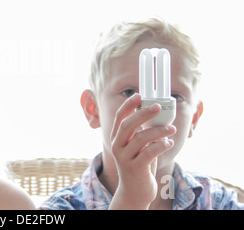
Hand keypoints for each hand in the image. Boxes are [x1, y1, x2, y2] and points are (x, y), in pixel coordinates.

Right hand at [109, 94, 175, 208]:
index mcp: (116, 139)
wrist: (135, 192)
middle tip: (158, 106)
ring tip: (171, 129)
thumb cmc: (139, 166)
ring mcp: (124, 158)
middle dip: (143, 113)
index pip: (119, 118)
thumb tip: (155, 115)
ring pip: (140, 138)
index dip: (128, 105)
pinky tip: (169, 142)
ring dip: (158, 131)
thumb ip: (141, 133)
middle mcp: (117, 147)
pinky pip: (149, 152)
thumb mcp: (137, 147)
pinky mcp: (135, 168)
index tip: (139, 95)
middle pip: (128, 125)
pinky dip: (161, 145)